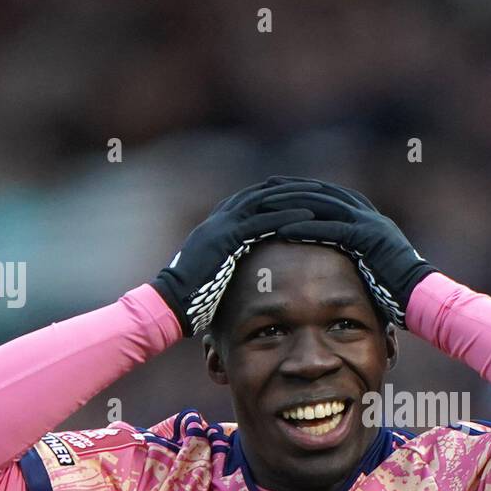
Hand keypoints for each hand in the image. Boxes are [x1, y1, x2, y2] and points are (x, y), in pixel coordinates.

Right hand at [150, 179, 318, 335]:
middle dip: (290, 188)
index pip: (252, 200)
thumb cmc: (193, 297)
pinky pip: (262, 221)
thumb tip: (249, 275)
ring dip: (293, 197)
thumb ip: (232, 265)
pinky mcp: (226, 238)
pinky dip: (286, 216)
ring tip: (320, 196)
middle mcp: (219, 218)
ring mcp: (221, 225)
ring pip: (264, 200)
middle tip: (317, 187)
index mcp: (217, 224)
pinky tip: (308, 216)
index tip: (302, 194)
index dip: (277, 195)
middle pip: (261, 192)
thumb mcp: (216, 274)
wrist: (171, 302)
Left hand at [256, 183, 436, 328]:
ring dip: (293, 205)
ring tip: (266, 207)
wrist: (420, 296)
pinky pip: (330, 230)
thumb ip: (355, 256)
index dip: (304, 189)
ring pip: (324, 207)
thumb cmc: (396, 290)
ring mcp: (369, 224)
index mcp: (369, 218)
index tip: (278, 187)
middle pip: (324, 193)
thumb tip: (338, 263)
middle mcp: (368, 215)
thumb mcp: (372, 266)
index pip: (331, 195)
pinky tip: (282, 232)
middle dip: (293, 189)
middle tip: (266, 186)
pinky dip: (305, 229)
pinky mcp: (367, 239)